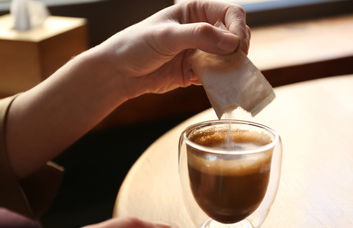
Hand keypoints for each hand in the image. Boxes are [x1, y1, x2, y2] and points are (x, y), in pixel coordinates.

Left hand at [6, 0, 250, 177]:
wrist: (119, 73)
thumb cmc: (135, 45)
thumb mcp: (166, 35)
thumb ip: (199, 36)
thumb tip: (231, 42)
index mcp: (194, 12)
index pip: (230, 13)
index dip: (238, 27)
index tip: (236, 45)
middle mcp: (200, 30)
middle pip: (233, 35)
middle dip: (238, 48)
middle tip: (236, 61)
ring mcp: (198, 52)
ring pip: (227, 57)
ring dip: (232, 66)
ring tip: (230, 75)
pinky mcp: (194, 72)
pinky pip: (215, 75)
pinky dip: (220, 80)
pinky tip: (219, 85)